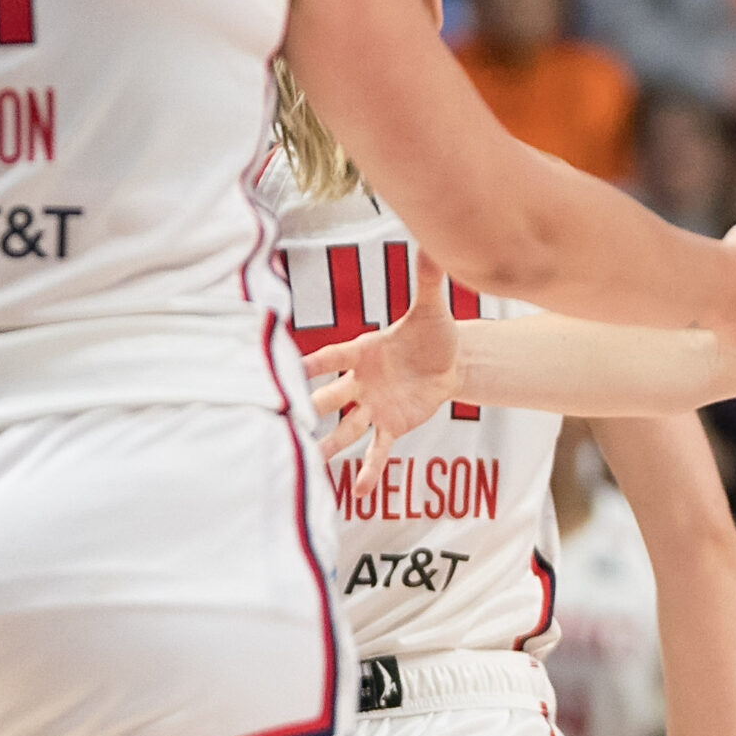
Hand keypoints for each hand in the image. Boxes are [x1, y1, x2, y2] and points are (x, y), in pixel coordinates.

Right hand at [304, 250, 457, 497]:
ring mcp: (373, 406)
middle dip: (309, 409)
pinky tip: (360, 492)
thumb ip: (428, 280)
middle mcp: (361, 381)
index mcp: (363, 351)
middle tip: (284, 421)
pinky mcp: (391, 426)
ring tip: (308, 465)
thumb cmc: (433, 333)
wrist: (451, 362)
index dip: (312, 363)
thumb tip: (432, 242)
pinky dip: (370, 470)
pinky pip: (377, 450)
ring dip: (327, 446)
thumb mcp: (432, 309)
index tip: (286, 370)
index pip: (332, 357)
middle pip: (330, 397)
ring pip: (344, 429)